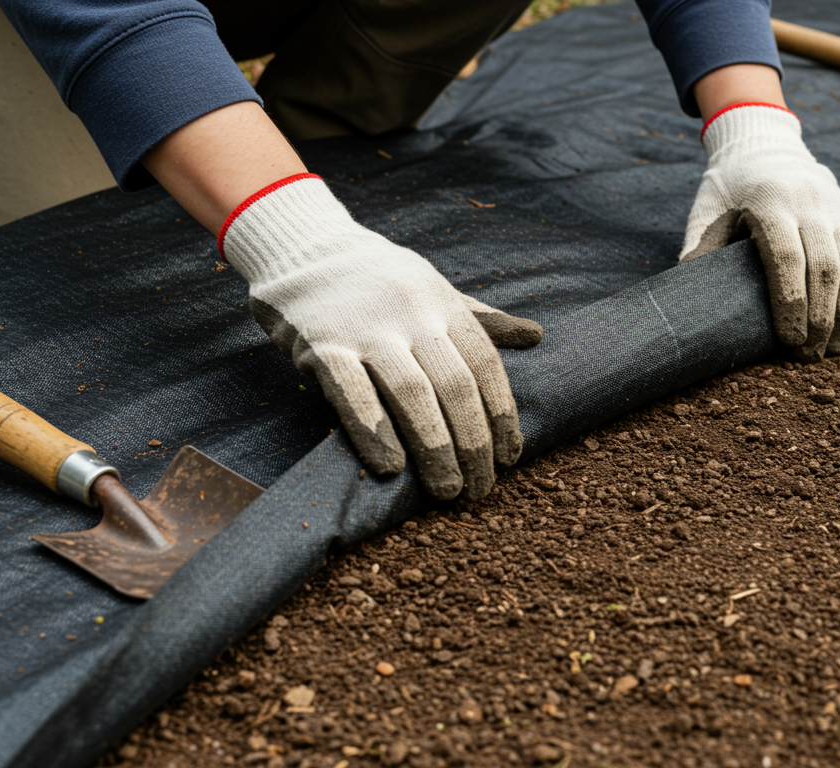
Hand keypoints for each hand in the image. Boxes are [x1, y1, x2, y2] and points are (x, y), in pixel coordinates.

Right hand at [221, 174, 539, 499]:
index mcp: (443, 303)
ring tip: (448, 489)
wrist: (303, 246)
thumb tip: (536, 336)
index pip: (485, 364)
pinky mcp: (321, 344)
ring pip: (411, 394)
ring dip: (435, 449)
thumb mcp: (434, 290)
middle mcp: (411, 314)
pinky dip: (374, 432)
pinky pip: (353, 394)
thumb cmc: (380, 281)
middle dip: (473, 443)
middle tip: (480, 488)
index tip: (510, 457)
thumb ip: (482, 320)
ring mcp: (366, 329)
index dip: (501, 414)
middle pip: (455, 386)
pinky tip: (391, 468)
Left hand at [680, 104, 839, 359]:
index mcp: (769, 204)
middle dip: (820, 318)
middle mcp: (809, 203)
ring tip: (833, 348)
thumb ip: (702, 252)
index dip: (791, 303)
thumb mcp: (707, 214)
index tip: (789, 341)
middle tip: (811, 357)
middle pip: (824, 267)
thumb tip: (692, 301)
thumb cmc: (728, 191)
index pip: (786, 259)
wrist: (765, 146)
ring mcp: (837, 207)